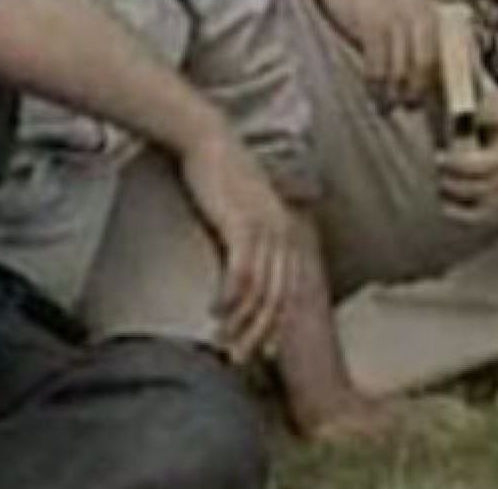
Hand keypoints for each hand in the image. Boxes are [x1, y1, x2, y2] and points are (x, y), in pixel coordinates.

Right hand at [179, 130, 300, 363]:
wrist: (207, 139)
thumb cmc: (219, 173)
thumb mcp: (242, 209)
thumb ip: (249, 236)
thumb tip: (243, 264)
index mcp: (287, 232)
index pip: (290, 291)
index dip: (279, 325)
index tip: (265, 353)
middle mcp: (283, 233)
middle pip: (279, 299)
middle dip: (260, 334)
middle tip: (239, 359)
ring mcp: (265, 229)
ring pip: (262, 292)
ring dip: (242, 324)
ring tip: (223, 344)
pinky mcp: (243, 225)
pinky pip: (242, 274)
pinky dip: (230, 299)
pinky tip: (214, 313)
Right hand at [315, 0, 440, 104]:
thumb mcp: (399, 14)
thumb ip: (412, 40)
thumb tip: (422, 81)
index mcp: (430, 15)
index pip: (446, 58)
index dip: (442, 84)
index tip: (436, 105)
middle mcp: (420, 18)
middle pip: (426, 69)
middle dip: (417, 93)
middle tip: (407, 107)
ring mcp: (396, 21)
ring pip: (401, 72)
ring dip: (393, 93)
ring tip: (386, 105)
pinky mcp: (373, 26)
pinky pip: (377, 67)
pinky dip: (374, 84)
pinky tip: (371, 91)